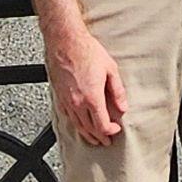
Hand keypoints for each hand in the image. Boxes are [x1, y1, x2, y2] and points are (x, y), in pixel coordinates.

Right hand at [46, 24, 129, 147]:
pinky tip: (79, 124)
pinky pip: (68, 117)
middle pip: (89, 129)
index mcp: (92, 98)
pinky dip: (76, 124)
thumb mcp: (110, 69)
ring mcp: (67, 101)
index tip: (116, 130)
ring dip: (87, 134)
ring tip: (94, 139)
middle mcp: (78, 103)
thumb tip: (123, 107)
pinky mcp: (59, 96)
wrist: (64, 41)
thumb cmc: (86, 51)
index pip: (102, 126)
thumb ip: (118, 91)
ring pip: (77, 125)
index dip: (110, 131)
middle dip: (100, 137)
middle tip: (106, 141)